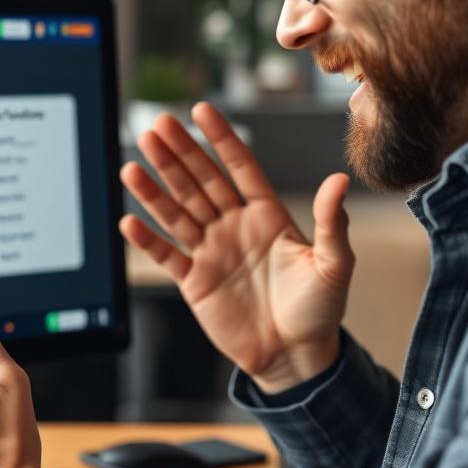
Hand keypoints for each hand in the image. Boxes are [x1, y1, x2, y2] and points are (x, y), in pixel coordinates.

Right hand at [120, 103, 353, 391]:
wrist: (296, 357)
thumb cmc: (320, 310)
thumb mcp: (334, 264)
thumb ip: (330, 222)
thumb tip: (337, 180)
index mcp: (267, 214)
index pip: (238, 167)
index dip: (220, 139)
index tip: (202, 110)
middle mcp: (234, 226)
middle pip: (200, 182)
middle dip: (179, 154)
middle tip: (157, 125)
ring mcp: (211, 251)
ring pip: (177, 212)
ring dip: (155, 189)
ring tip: (134, 163)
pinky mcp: (194, 281)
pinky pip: (166, 255)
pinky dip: (147, 240)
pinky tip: (130, 220)